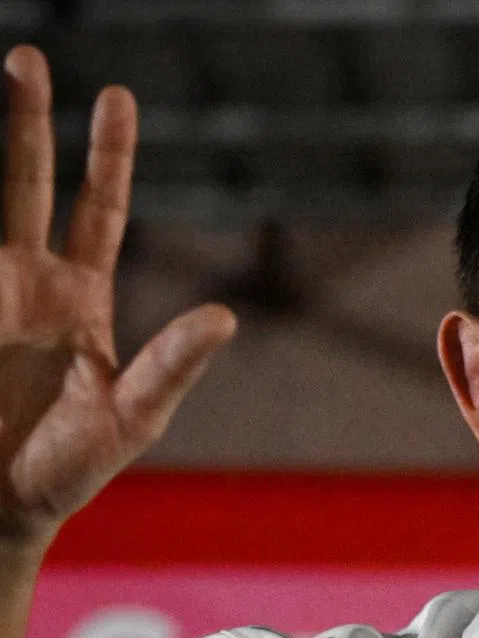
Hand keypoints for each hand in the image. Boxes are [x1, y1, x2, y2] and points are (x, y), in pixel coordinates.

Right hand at [0, 46, 235, 548]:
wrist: (2, 506)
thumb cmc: (71, 467)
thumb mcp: (135, 416)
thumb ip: (172, 366)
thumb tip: (224, 317)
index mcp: (80, 300)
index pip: (99, 211)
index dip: (107, 157)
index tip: (116, 97)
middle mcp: (29, 284)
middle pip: (25, 182)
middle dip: (25, 120)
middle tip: (28, 58)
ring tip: (1, 71)